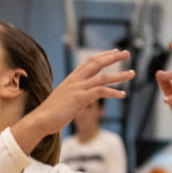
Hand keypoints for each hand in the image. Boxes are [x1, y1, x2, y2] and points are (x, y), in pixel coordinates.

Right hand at [14, 48, 133, 150]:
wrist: (39, 120)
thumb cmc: (50, 114)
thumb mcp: (63, 100)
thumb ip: (73, 96)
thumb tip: (80, 99)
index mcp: (71, 79)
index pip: (89, 62)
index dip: (102, 56)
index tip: (114, 52)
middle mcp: (75, 81)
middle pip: (97, 63)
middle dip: (113, 57)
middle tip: (127, 52)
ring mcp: (77, 89)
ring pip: (102, 77)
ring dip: (119, 75)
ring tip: (132, 73)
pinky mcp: (80, 98)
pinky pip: (100, 92)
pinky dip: (113, 92)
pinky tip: (122, 94)